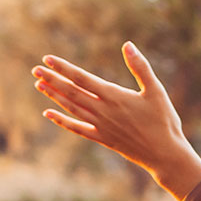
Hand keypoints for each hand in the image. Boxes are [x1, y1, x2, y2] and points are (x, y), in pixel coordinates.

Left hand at [31, 43, 200, 200]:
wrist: (165, 154)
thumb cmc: (164, 122)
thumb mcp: (156, 91)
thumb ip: (140, 67)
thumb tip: (128, 45)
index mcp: (114, 96)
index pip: (82, 79)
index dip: (64, 68)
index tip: (47, 59)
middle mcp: (103, 111)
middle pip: (71, 92)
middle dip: (52, 79)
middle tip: (35, 69)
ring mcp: (101, 126)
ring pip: (71, 108)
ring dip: (54, 96)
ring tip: (39, 84)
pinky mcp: (102, 138)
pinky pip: (77, 128)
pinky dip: (62, 121)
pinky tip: (49, 114)